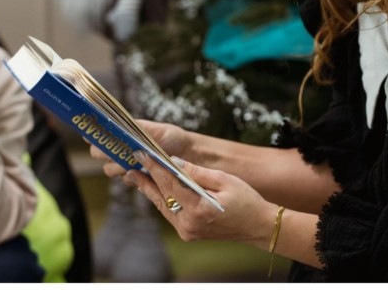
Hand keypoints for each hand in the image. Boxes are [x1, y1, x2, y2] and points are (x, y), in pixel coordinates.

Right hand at [89, 119, 191, 177]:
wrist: (188, 154)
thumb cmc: (170, 137)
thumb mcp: (154, 129)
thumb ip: (136, 128)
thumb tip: (119, 126)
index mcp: (121, 134)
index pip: (98, 135)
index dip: (91, 135)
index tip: (89, 135)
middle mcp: (120, 150)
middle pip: (97, 154)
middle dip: (102, 152)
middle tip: (112, 150)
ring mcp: (127, 165)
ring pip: (109, 168)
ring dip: (117, 165)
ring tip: (130, 160)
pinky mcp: (137, 179)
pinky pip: (126, 179)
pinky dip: (131, 175)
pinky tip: (142, 171)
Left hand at [125, 151, 274, 247]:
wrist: (257, 226)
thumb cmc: (245, 200)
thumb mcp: (224, 179)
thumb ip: (196, 172)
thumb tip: (173, 162)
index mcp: (200, 209)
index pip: (171, 184)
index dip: (155, 168)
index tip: (143, 154)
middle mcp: (190, 223)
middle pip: (161, 197)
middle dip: (146, 179)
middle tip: (131, 164)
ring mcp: (188, 231)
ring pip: (163, 206)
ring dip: (150, 190)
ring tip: (136, 175)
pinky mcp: (188, 234)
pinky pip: (170, 213)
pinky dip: (161, 200)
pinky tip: (153, 188)